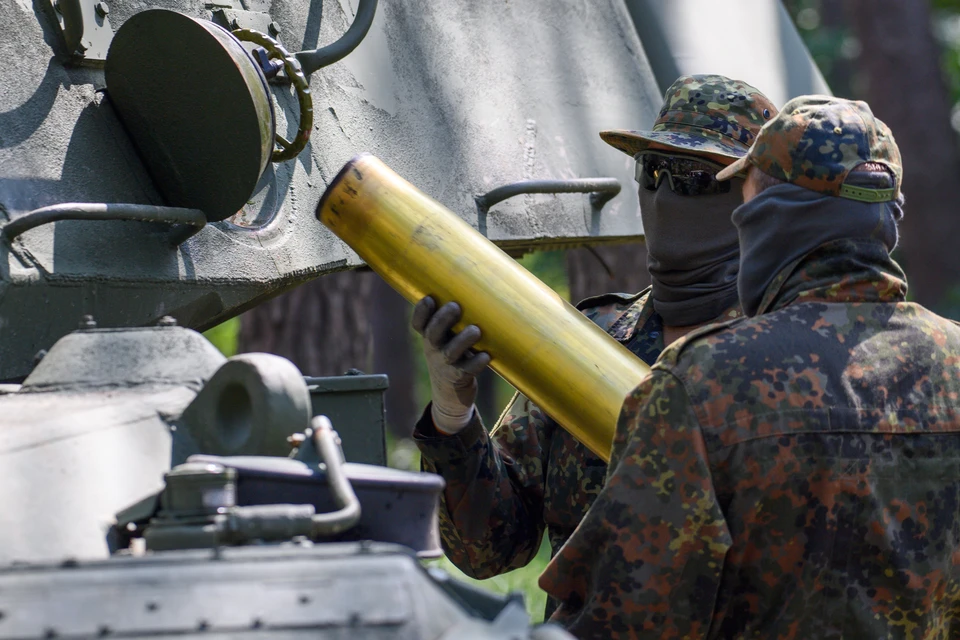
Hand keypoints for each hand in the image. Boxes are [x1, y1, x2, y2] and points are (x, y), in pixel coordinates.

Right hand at [412, 296, 490, 433]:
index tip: (429, 298)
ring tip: (475, 330)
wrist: (450, 394)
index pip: (418, 324)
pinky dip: (477, 363)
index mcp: (430, 338)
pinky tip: (486, 355)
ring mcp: (446, 365)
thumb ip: (456, 319)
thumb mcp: (447, 338)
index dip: (420, 312)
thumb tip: (481, 285)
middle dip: (443, 319)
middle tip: (455, 306)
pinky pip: (468, 370)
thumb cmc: (454, 354)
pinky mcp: (460, 378)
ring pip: (451, 352)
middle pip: (433, 334)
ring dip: (463, 340)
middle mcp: (435, 350)